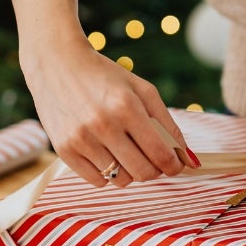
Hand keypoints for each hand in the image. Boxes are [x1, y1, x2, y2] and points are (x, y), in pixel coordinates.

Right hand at [20, 36, 198, 187]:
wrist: (56, 64)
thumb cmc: (105, 77)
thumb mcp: (142, 90)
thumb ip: (168, 125)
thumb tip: (190, 162)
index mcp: (127, 107)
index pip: (161, 154)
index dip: (174, 166)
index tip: (175, 165)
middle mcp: (103, 125)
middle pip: (143, 173)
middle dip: (154, 170)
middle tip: (151, 158)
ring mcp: (81, 139)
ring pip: (121, 180)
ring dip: (129, 171)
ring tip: (123, 149)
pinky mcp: (64, 150)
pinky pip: (97, 181)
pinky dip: (106, 173)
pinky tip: (103, 152)